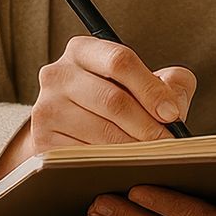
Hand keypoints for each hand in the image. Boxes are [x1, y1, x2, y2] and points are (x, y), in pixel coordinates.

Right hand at [29, 37, 197, 151]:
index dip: (151, 89)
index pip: (120, 61)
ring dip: (133, 148)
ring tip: (153, 156)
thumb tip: (174, 106)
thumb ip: (171, 83)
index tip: (171, 114)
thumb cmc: (119, 100)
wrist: (75, 128)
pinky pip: (84, 155)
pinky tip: (125, 165)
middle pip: (112, 100)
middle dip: (147, 126)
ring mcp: (46, 107)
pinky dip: (110, 163)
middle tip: (168, 144)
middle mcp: (57, 74)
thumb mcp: (146, 82)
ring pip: (101, 131)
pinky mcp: (42, 140)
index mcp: (83, 50)